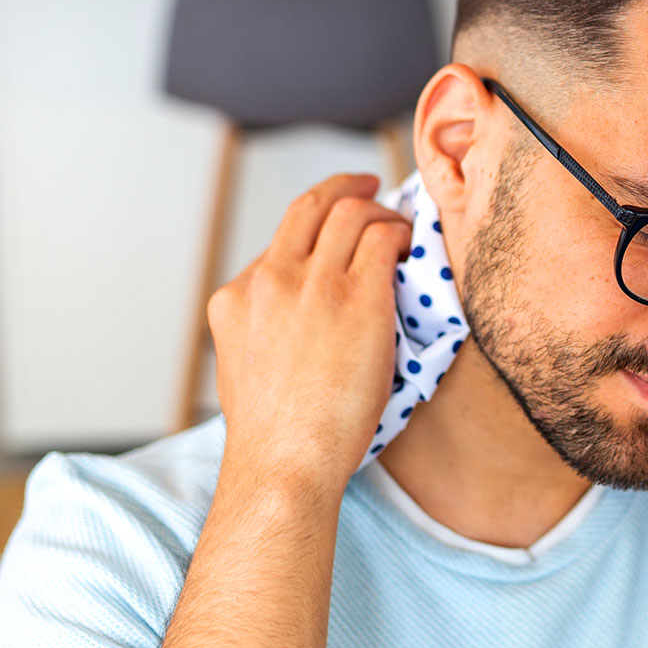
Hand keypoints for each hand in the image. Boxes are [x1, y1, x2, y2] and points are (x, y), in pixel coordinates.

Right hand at [205, 173, 412, 490]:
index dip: (314, 231)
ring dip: (380, 210)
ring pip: (350, 211)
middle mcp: (269, 279)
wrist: (285, 462)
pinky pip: (384, 238)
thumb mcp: (243, 371)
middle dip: (344, 188)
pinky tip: (412, 246)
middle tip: (370, 185)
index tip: (336, 234)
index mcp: (235, 298)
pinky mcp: (358, 296)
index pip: (278, 244)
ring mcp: (313, 284)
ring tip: (401, 224)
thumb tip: (290, 327)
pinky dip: (401, 233)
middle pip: (310, 207)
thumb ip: (262, 333)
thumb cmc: (274, 438)